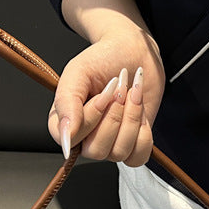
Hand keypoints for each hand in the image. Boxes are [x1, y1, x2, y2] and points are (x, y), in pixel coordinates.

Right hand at [49, 26, 164, 165]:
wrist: (132, 52)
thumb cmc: (102, 60)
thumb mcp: (77, 72)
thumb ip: (66, 102)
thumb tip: (65, 136)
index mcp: (64, 123)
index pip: (71, 140)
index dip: (92, 117)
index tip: (105, 91)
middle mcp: (85, 138)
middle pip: (96, 151)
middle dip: (114, 116)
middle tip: (119, 88)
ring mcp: (110, 144)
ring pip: (119, 153)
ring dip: (130, 118)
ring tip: (131, 92)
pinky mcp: (133, 145)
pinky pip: (139, 155)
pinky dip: (144, 130)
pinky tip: (139, 108)